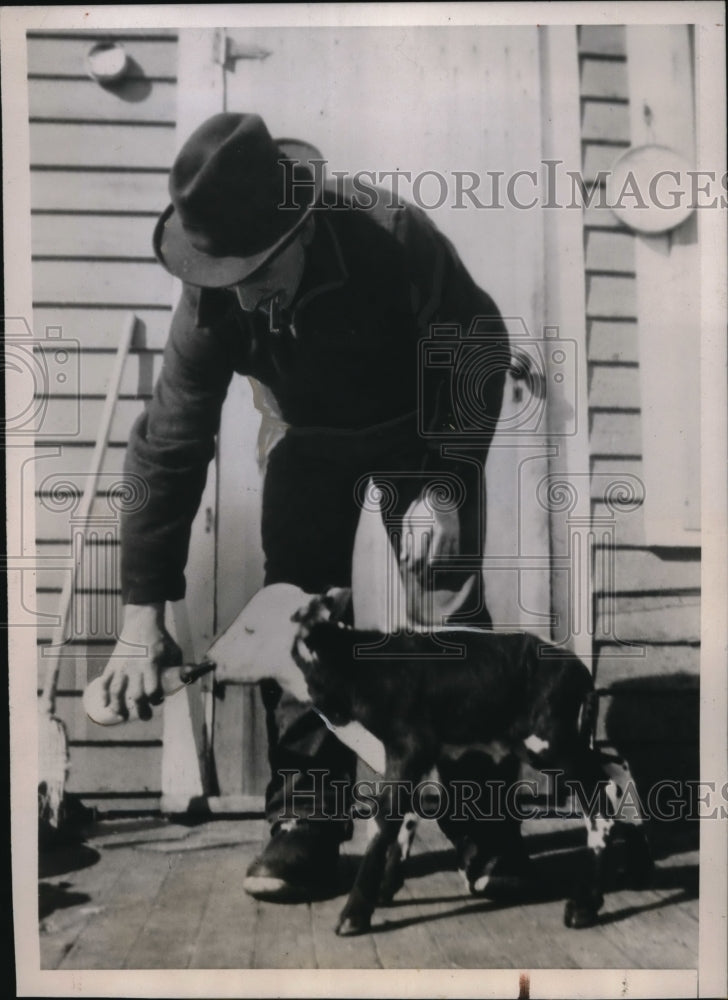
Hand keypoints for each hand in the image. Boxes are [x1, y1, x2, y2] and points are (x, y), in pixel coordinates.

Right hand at [100, 604, 181, 720]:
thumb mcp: (175, 652)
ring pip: (116, 691)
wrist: (142, 622)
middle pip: (136, 695)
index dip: (156, 699)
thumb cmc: (161, 639)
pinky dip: (103, 694)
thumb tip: (187, 682)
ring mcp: (122, 666)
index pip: (153, 690)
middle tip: (146, 716)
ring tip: (122, 715)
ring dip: (118, 706)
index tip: (159, 700)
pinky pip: (104, 681)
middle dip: (141, 709)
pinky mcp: (113, 663)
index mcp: (151, 664)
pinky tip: (105, 704)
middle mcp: (135, 667)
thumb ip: (178, 668)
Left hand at [400, 491, 459, 578]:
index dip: (414, 566)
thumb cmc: (420, 509)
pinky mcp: (457, 536)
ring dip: (437, 571)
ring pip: (445, 561)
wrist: (441, 496)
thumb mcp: (408, 521)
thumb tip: (404, 559)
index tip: (410, 569)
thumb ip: (405, 540)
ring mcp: (450, 535)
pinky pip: (454, 555)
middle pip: (432, 562)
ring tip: (430, 575)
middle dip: (425, 572)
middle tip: (420, 576)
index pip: (419, 556)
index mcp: (425, 528)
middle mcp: (439, 533)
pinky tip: (441, 567)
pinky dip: (448, 564)